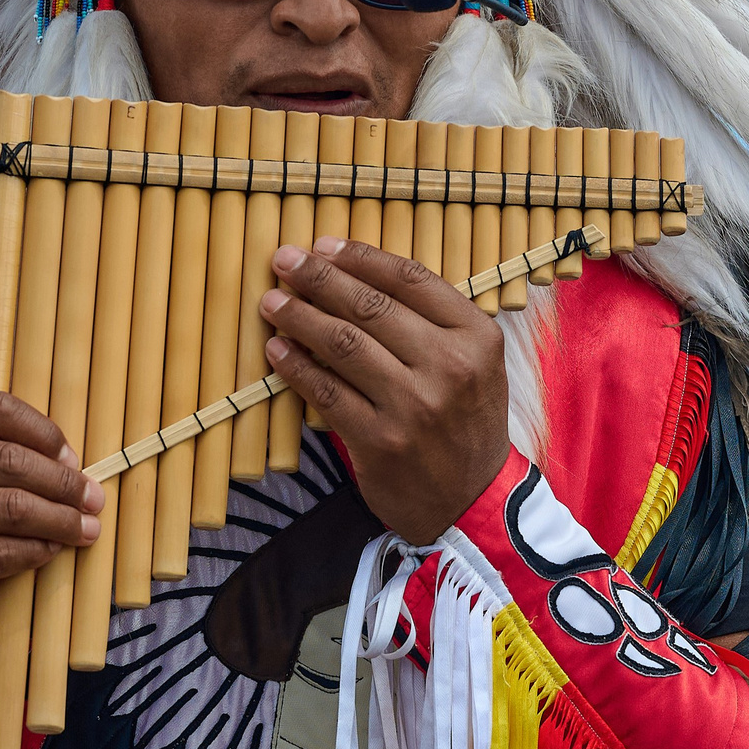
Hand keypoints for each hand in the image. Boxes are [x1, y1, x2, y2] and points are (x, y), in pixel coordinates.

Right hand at [0, 390, 103, 637]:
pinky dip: (37, 550)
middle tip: (92, 498)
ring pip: (10, 508)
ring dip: (61, 520)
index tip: (71, 457)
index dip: (45, 431)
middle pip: (9, 461)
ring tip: (85, 527)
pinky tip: (52, 549)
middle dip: (63, 482)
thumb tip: (69, 459)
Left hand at [260, 235, 508, 545]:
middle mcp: (449, 366)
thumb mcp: (474, 364)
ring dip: (299, 317)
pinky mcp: (380, 441)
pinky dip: (295, 367)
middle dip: (318, 278)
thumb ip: (430, 321)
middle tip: (283, 260)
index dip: (359, 257)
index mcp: (476, 337)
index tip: (322, 246)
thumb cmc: (464, 423)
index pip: (410, 279)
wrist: (473, 502)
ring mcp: (414, 406)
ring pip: (343, 344)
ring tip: (272, 302)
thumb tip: (353, 273)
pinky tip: (277, 350)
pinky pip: (326, 392)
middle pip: (370, 306)